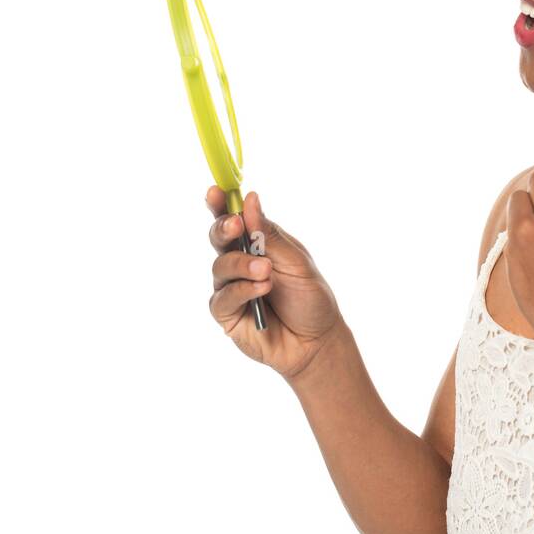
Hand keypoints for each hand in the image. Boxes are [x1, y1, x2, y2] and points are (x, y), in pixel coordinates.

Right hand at [206, 187, 344, 382]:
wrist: (317, 341)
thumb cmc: (310, 298)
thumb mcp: (297, 261)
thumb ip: (270, 235)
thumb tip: (250, 200)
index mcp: (258, 245)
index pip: (234, 220)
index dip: (221, 205)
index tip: (216, 191)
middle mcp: (240, 263)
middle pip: (218, 239)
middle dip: (223, 229)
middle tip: (236, 226)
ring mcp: (231, 288)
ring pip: (220, 267)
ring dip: (242, 265)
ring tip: (266, 271)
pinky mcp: (227, 315)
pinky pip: (222, 297)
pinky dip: (242, 290)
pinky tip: (261, 290)